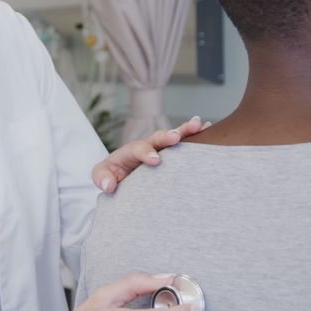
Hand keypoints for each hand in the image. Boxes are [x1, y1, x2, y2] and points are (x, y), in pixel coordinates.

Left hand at [92, 117, 209, 192]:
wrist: (123, 173)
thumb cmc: (113, 173)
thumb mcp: (102, 175)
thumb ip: (101, 177)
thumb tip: (109, 185)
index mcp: (131, 151)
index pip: (138, 149)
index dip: (146, 152)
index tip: (156, 160)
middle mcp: (148, 145)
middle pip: (158, 137)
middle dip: (167, 136)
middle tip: (176, 137)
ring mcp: (161, 148)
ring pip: (174, 136)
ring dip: (186, 130)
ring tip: (200, 124)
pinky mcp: (172, 153)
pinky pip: (185, 142)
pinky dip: (196, 135)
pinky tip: (209, 128)